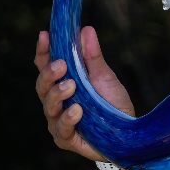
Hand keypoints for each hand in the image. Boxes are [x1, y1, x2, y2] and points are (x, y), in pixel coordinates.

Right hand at [34, 26, 134, 161]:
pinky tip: (77, 111)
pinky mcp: (66, 139)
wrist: (128, 135)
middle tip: (61, 65)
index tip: (45, 35)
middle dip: (49, 73)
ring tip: (71, 86)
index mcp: (62, 82)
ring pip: (48, 106)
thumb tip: (86, 30)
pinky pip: (61, 129)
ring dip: (57, 95)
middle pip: (42, 85)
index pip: (45, 65)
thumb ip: (93, 57)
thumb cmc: (112, 104)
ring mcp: (58, 121)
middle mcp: (56, 101)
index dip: (43, 51)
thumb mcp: (105, 77)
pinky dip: (68, 119)